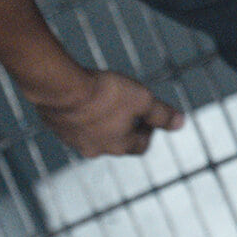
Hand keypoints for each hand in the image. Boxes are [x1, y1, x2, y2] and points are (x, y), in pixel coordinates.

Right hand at [32, 69, 184, 157]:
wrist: (61, 88)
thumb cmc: (105, 94)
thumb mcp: (143, 100)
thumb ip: (162, 114)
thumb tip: (180, 123)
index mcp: (119, 146)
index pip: (141, 146)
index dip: (150, 131)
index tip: (151, 117)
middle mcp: (95, 149)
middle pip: (117, 142)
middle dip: (126, 127)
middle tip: (129, 108)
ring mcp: (72, 140)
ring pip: (94, 134)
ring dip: (103, 122)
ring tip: (106, 101)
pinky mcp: (56, 127)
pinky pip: (74, 125)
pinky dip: (83, 116)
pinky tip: (84, 99)